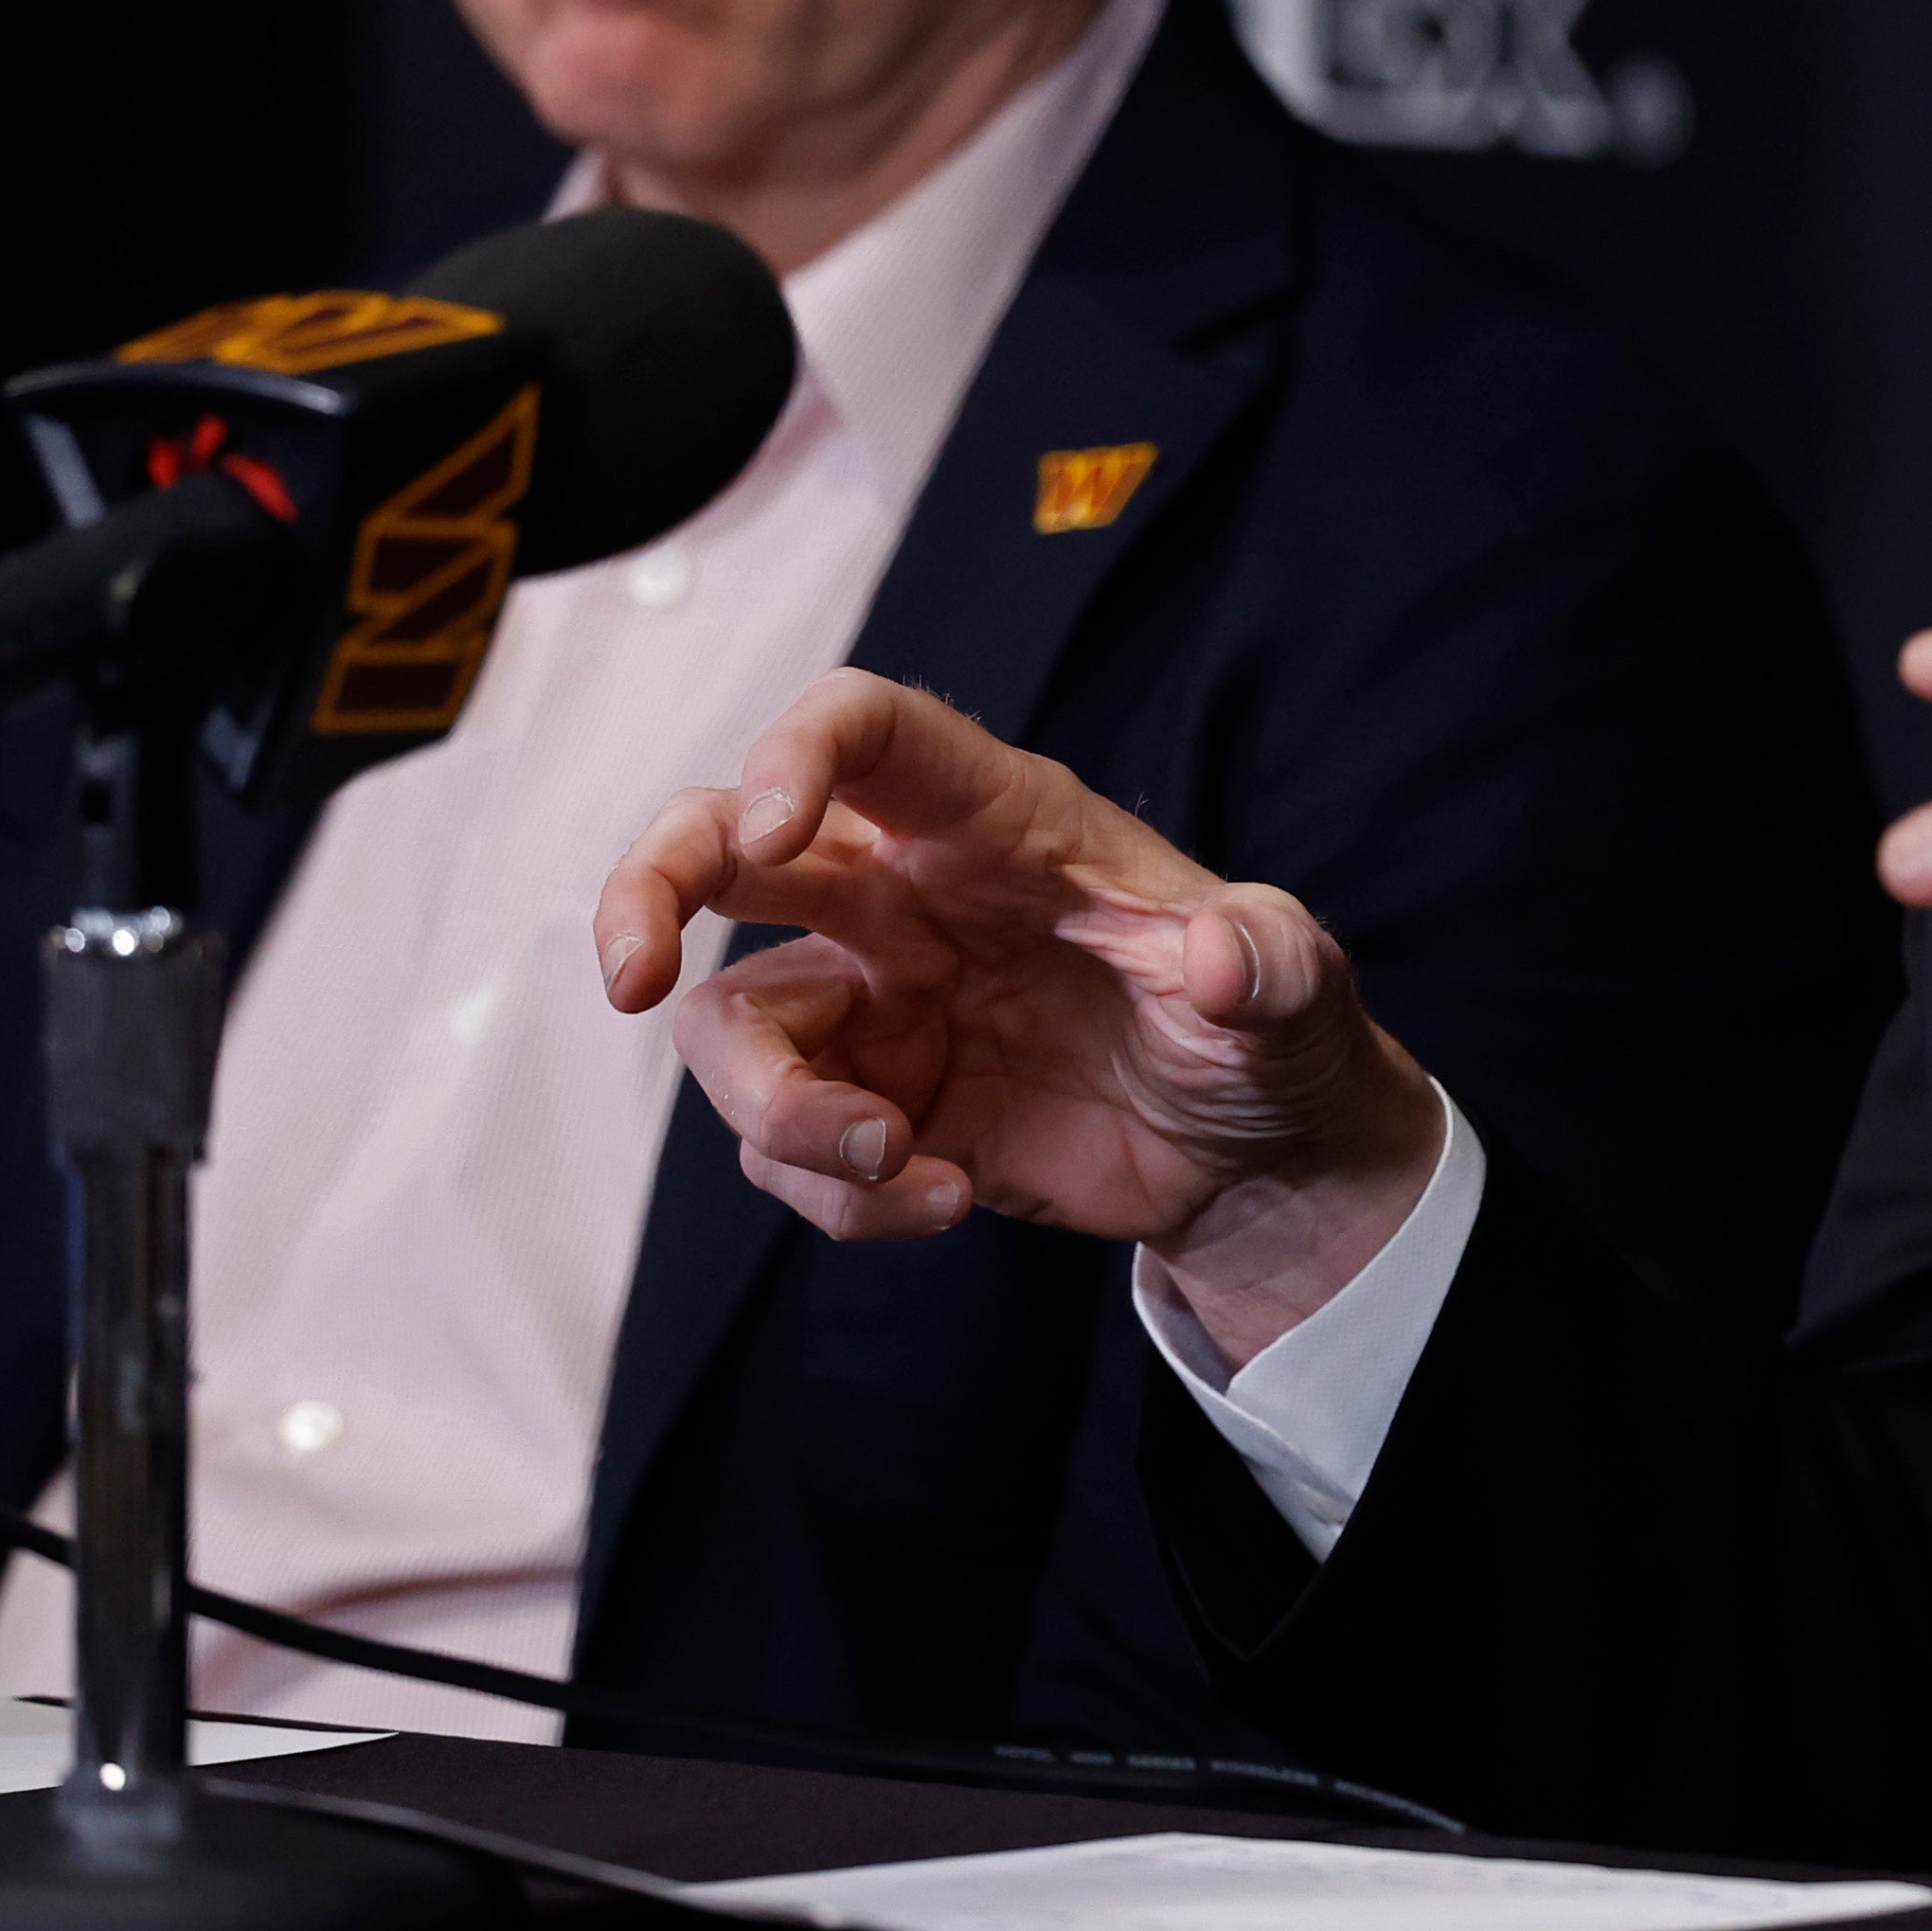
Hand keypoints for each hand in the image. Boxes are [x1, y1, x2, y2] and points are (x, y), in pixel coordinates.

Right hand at [593, 669, 1445, 1363]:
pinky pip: (786, 1153)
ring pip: (730, 1026)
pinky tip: (948, 1201)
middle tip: (632, 978)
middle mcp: (905, 896)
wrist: (1254, 1157)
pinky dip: (842, 1198)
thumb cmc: (1267, 1029)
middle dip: (647, 887)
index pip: (864, 729)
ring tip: (895, 1158)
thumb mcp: (1300, 991)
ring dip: (779, 1109)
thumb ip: (1273, 964)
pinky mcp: (869, 1107)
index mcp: (993, 821)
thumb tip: (1224, 958)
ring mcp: (873, 1004)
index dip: (797, 751)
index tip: (770, 825)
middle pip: (721, 843)